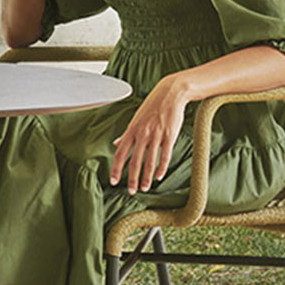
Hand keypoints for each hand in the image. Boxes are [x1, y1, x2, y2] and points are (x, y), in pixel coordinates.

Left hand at [110, 75, 193, 194]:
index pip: (120, 153)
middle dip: (132, 179)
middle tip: (131, 191)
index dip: (116, 169)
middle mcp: (142, 134)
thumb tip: (116, 143)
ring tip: (145, 188)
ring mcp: (156, 135)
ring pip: (149, 161)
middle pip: (134, 161)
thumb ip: (126, 134)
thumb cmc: (152, 106)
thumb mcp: (136, 119)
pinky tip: (158, 176)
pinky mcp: (169, 135)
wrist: (171, 93)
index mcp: (132, 130)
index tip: (114, 181)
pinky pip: (164, 154)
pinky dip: (161, 167)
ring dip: (146, 177)